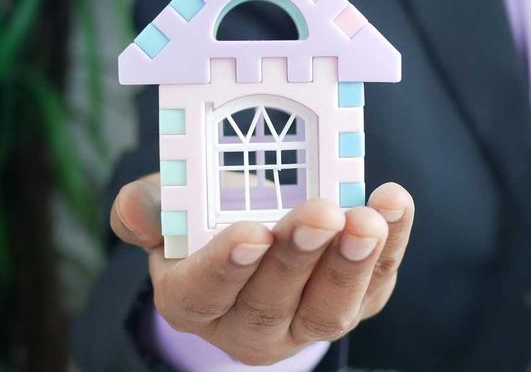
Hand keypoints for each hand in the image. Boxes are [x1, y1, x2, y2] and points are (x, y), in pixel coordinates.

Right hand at [111, 174, 414, 364]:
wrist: (258, 229)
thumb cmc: (206, 217)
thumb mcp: (168, 206)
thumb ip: (148, 207)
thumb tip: (137, 210)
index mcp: (192, 300)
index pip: (205, 292)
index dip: (228, 265)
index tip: (253, 232)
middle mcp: (247, 325)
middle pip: (271, 303)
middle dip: (299, 258)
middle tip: (321, 214)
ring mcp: (305, 323)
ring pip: (328, 309)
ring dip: (351, 263)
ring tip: (366, 220)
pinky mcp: (355, 304)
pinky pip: (376, 284)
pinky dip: (391, 245)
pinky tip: (394, 205)